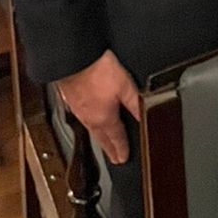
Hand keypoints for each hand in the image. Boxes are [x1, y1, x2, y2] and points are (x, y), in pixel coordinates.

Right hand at [56, 51, 140, 165]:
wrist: (74, 59)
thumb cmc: (97, 69)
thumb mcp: (125, 85)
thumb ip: (136, 102)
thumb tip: (146, 117)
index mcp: (104, 118)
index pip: (116, 138)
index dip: (122, 149)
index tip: (124, 159)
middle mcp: (90, 118)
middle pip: (102, 138)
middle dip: (109, 149)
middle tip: (114, 158)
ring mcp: (79, 110)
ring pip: (91, 129)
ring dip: (99, 138)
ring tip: (104, 143)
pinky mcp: (71, 100)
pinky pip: (83, 118)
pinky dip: (89, 124)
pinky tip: (90, 119)